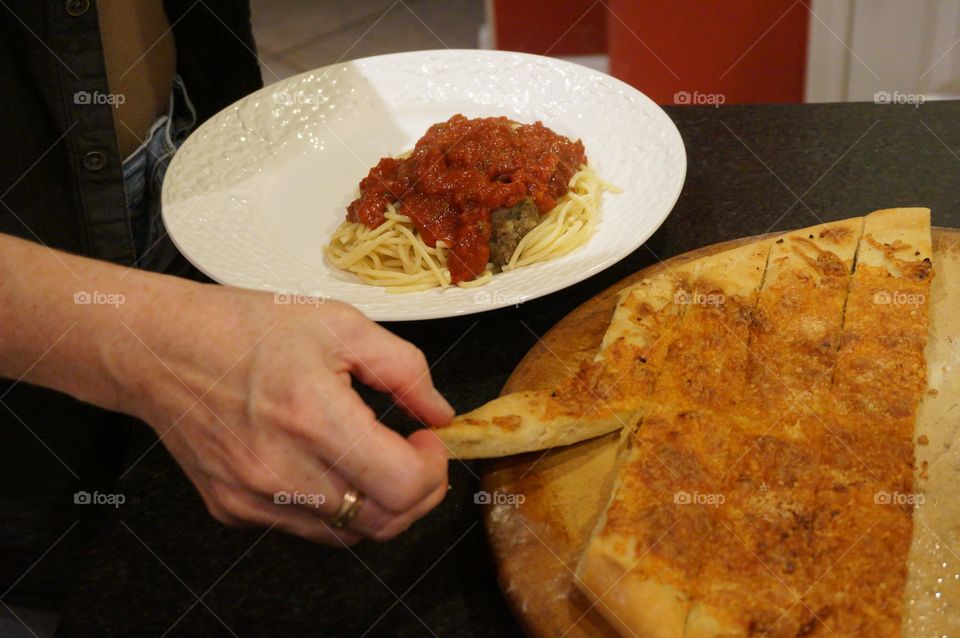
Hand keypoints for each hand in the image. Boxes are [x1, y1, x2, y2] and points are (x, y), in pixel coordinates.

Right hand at [116, 284, 452, 544]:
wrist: (162, 349)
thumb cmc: (247, 329)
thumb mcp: (341, 325)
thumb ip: (404, 370)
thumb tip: (440, 414)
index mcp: (313, 416)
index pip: (402, 485)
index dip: (433, 468)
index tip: (428, 440)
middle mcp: (281, 469)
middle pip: (383, 521)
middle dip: (418, 493)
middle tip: (416, 456)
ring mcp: (254, 497)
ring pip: (349, 533)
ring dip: (379, 503)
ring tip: (377, 459)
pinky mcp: (235, 509)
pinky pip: (307, 526)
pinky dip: (336, 506)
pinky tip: (332, 466)